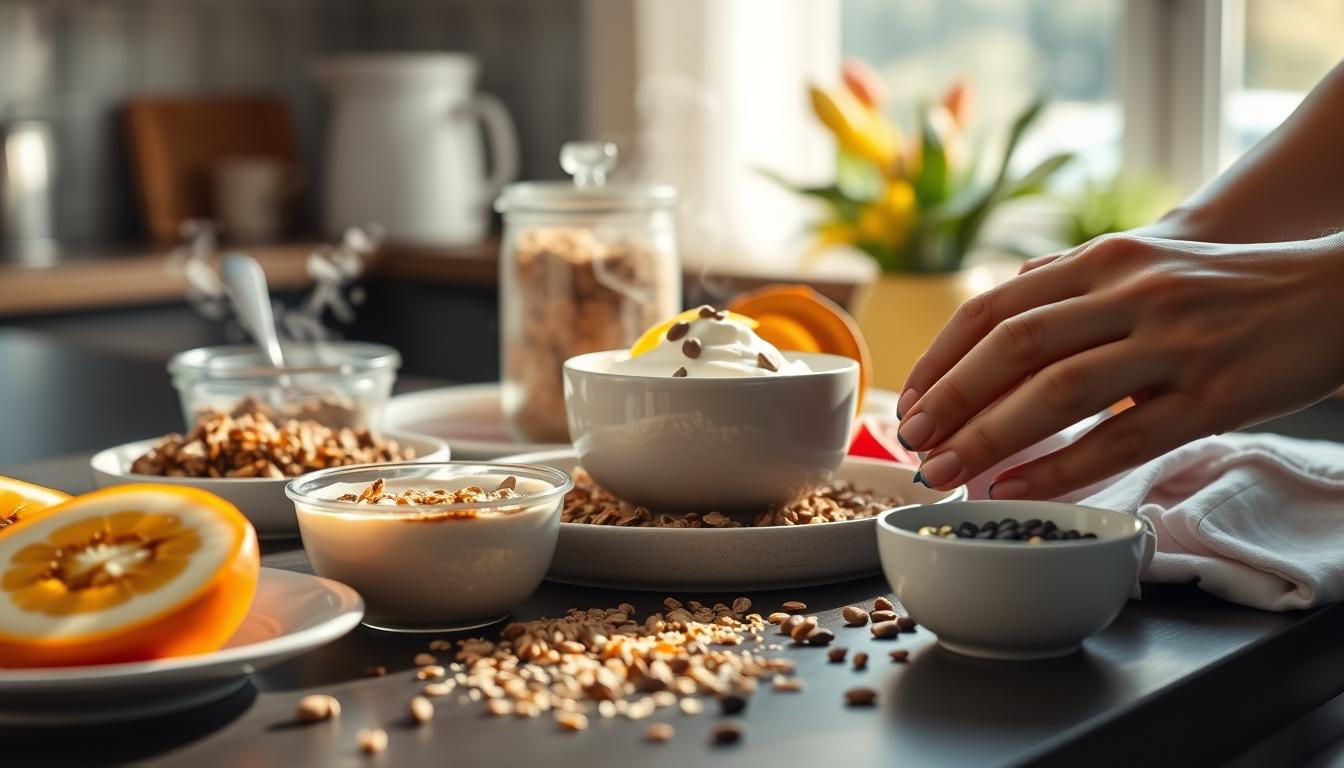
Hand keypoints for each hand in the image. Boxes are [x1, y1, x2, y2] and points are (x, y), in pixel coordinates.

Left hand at [894, 232, 1343, 497]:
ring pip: (1057, 391)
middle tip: (912, 442)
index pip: (994, 308)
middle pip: (1013, 346)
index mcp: (1104, 260)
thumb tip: (998, 305)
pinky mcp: (1212, 396)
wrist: (1332, 291)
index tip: (909, 400)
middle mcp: (1130, 293)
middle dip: (951, 399)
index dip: (942, 358)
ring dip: (988, 436)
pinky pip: (1120, 437)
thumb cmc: (1222, 284)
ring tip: (945, 471)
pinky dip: (1060, 465)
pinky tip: (1017, 486)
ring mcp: (1172, 343)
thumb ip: (1069, 280)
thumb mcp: (1143, 260)